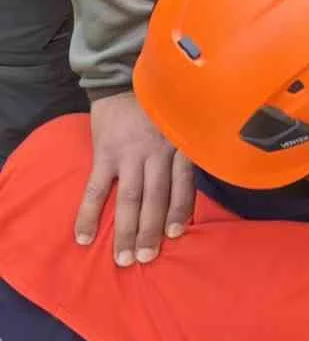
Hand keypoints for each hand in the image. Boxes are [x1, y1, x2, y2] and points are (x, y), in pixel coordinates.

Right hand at [76, 92, 193, 265]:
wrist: (121, 81)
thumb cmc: (157, 109)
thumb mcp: (180, 124)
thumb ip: (187, 152)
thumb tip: (192, 191)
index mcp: (178, 145)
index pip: (183, 184)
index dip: (179, 210)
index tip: (175, 234)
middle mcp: (156, 152)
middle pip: (156, 197)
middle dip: (151, 230)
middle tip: (146, 259)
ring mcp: (129, 154)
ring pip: (130, 199)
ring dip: (126, 231)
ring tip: (123, 259)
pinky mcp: (104, 153)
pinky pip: (96, 189)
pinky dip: (89, 214)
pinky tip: (84, 237)